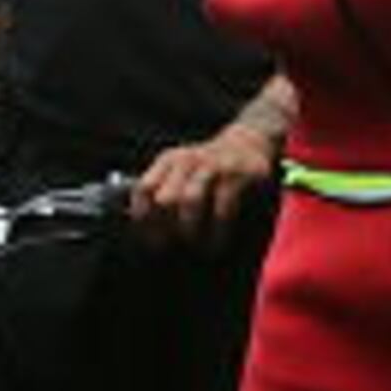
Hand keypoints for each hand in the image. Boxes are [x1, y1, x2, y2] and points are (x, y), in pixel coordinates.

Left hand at [132, 121, 278, 248]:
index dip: (143, 218)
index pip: (143, 189)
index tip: (150, 240)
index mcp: (168, 161)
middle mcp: (186, 161)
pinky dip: (217, 231)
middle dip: (166, 228)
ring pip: (189, 200)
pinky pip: (221, 208)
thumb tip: (140, 226)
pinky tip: (217, 242)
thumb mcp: (181, 172)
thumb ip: (160, 192)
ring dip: (191, 230)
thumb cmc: (209, 169)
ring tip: (196, 247)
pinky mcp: (235, 174)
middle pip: (164, 198)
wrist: (249, 143)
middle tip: (173, 246)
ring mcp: (211, 165)